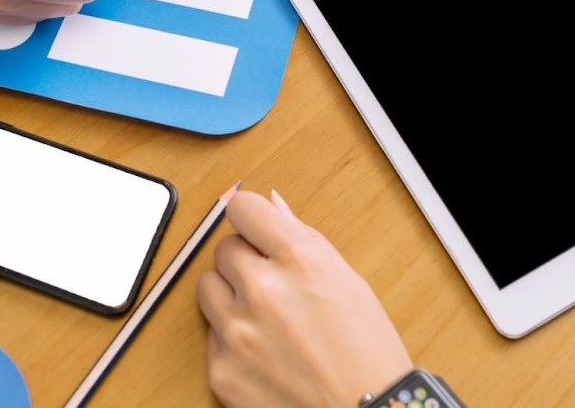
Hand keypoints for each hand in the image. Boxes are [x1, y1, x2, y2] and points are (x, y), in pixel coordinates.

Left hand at [197, 190, 413, 407]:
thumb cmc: (367, 352)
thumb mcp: (346, 281)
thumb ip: (302, 239)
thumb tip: (272, 206)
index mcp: (299, 259)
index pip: (243, 208)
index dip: (251, 217)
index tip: (256, 228)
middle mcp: (262, 290)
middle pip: (224, 248)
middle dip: (245, 261)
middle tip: (274, 285)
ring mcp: (237, 332)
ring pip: (208, 286)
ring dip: (230, 295)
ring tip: (265, 317)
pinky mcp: (221, 369)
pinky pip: (211, 334)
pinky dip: (232, 338)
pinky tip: (265, 352)